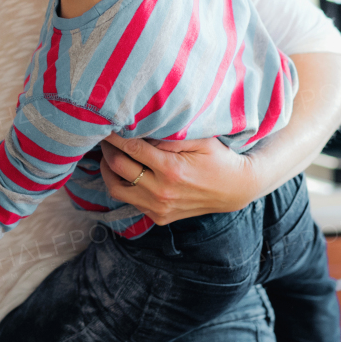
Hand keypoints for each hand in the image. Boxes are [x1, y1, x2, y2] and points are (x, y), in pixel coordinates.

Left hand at [99, 134, 262, 223]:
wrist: (235, 189)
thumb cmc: (218, 159)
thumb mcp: (200, 139)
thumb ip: (169, 136)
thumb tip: (140, 130)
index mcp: (171, 169)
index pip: (130, 148)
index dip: (114, 136)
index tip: (106, 124)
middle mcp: (161, 192)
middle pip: (117, 168)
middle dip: (107, 149)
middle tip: (105, 137)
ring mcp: (158, 208)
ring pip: (116, 189)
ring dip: (108, 170)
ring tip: (110, 155)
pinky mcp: (159, 217)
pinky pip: (130, 201)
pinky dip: (123, 185)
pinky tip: (126, 172)